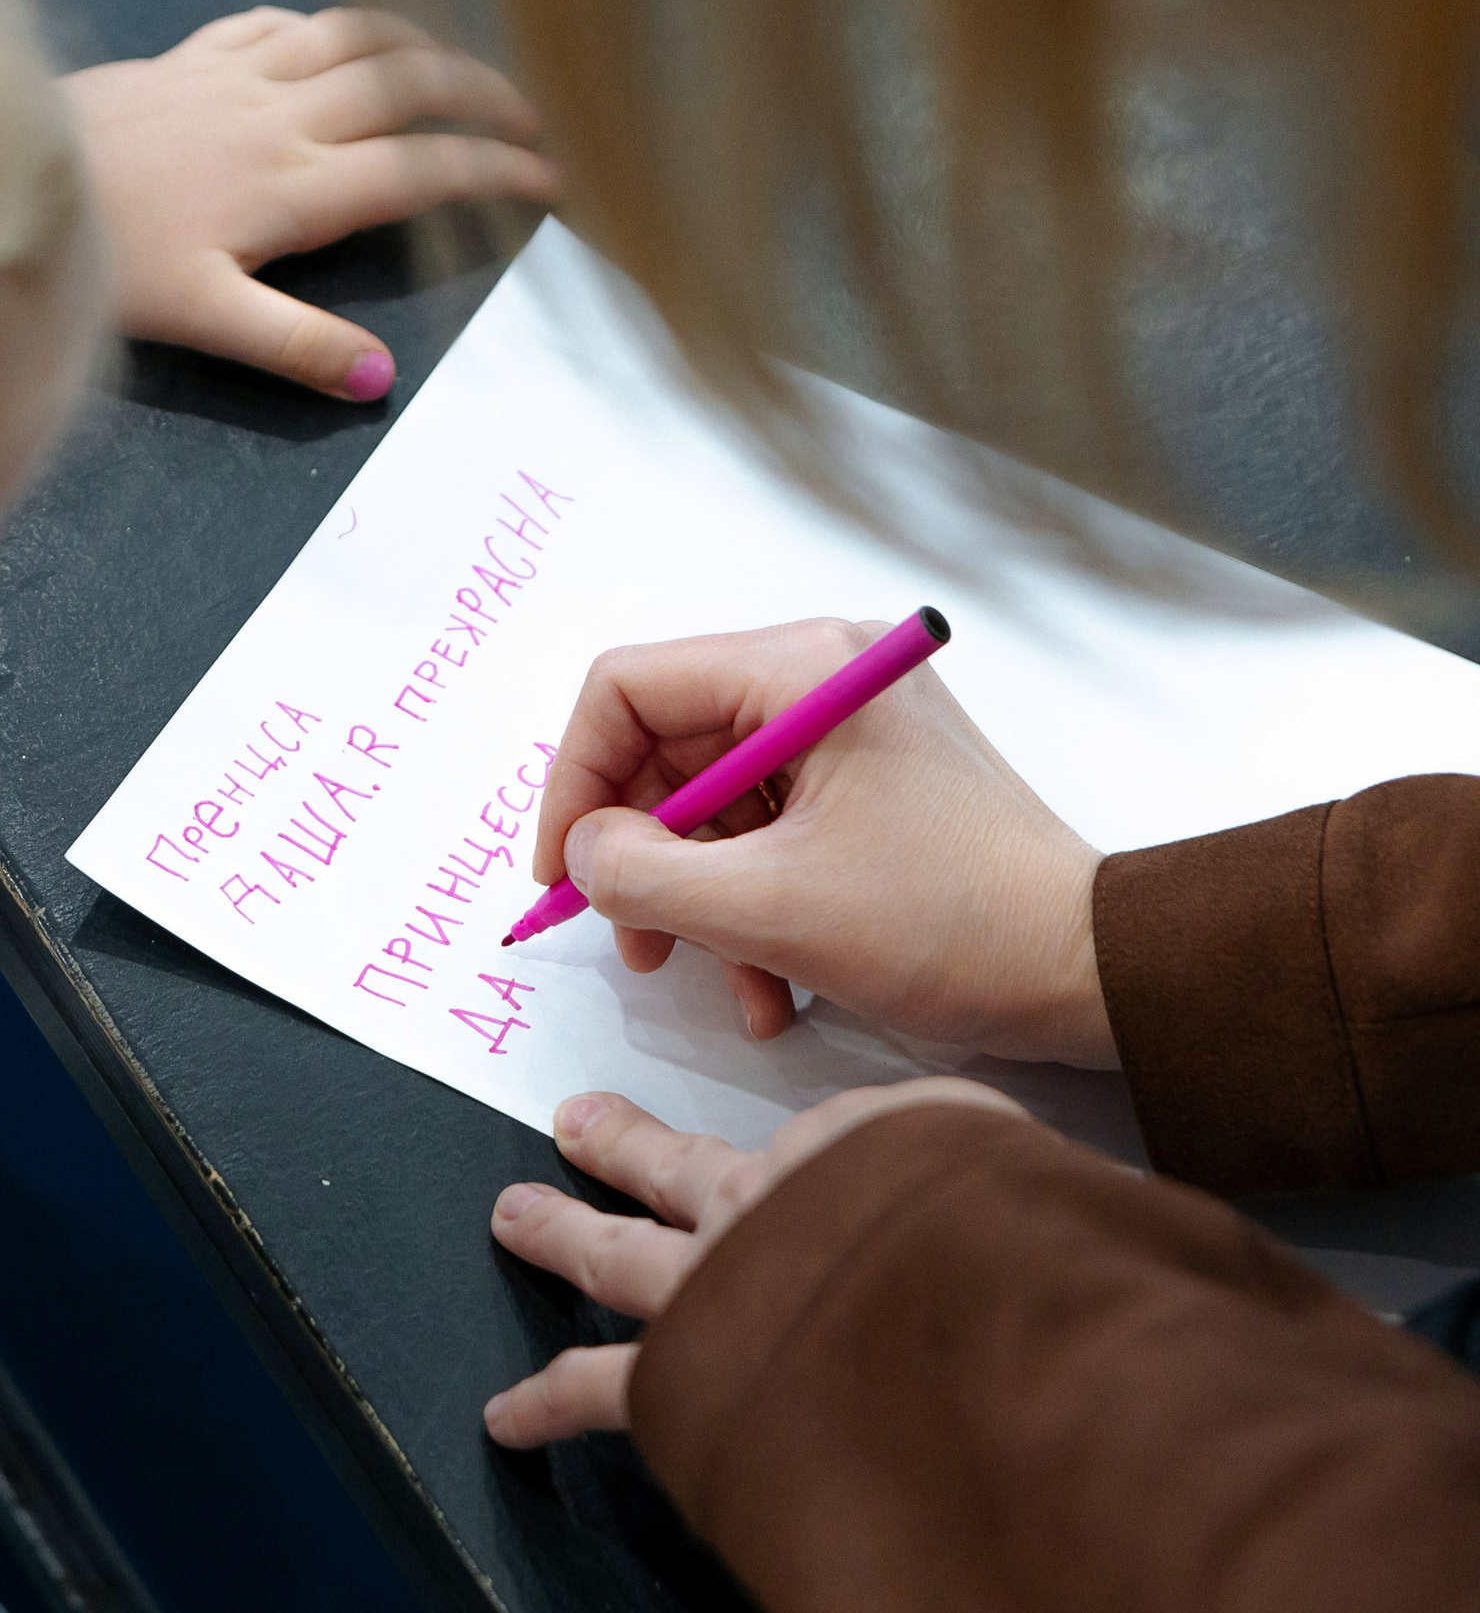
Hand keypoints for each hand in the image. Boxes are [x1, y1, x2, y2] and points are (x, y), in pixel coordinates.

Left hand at [63, 7, 560, 399]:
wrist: (12, 178)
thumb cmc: (102, 257)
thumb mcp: (204, 319)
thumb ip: (294, 345)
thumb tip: (377, 380)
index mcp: (293, 186)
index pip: (421, 170)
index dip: (493, 173)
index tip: (548, 183)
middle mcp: (276, 117)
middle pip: (407, 85)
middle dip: (480, 95)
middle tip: (528, 118)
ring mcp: (232, 78)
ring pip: (351, 36)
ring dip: (416, 44)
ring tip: (454, 68)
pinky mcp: (187, 59)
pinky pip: (276, 23)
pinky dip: (323, 27)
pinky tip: (332, 41)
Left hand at [483, 1080, 1029, 1447]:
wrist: (945, 1272)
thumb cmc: (1001, 1223)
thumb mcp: (1009, 1160)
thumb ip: (1003, 1174)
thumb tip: (1062, 1200)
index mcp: (854, 1154)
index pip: (826, 1150)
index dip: (824, 1156)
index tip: (819, 1153)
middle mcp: (769, 1204)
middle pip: (681, 1170)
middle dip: (624, 1148)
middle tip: (578, 1125)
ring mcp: (714, 1277)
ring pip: (617, 1251)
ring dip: (560, 1232)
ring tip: (515, 1218)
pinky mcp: (684, 1357)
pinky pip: (603, 1385)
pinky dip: (548, 1400)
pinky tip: (506, 1417)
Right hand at [537, 619, 1113, 1065]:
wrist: (1096, 971)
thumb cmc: (953, 926)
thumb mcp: (767, 910)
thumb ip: (643, 876)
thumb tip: (584, 854)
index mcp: (801, 669)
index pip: (628, 689)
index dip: (574, 783)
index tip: (563, 874)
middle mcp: (822, 677)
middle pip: (666, 748)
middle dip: (641, 858)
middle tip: (633, 944)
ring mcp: (851, 729)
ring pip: (713, 804)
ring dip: (699, 902)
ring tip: (716, 984)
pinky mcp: (873, 782)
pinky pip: (768, 830)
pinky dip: (750, 908)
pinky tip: (768, 989)